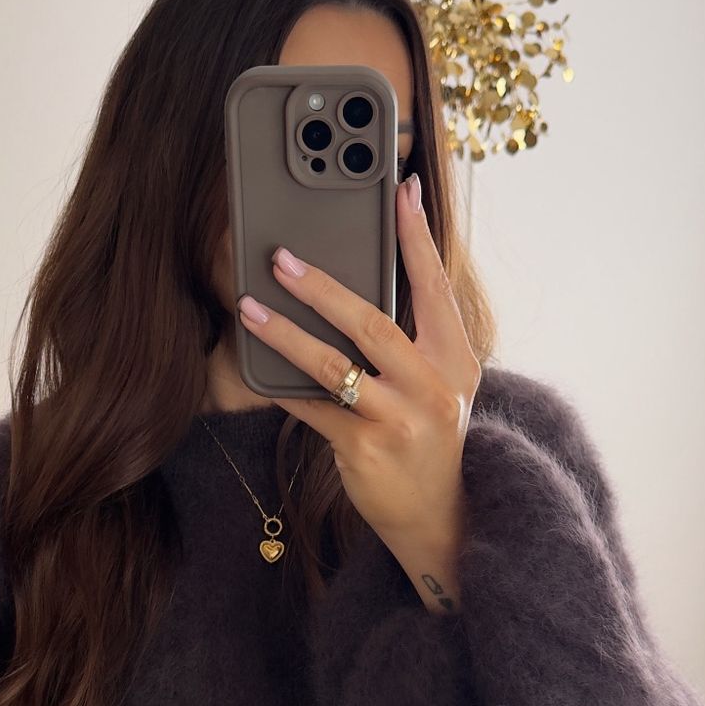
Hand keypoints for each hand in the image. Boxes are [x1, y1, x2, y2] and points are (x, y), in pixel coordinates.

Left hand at [235, 174, 481, 544]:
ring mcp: (400, 419)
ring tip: (249, 306)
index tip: (403, 189)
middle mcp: (433, 385)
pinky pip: (312, 408)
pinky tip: (255, 365)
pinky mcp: (367, 449)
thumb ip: (415, 339)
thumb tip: (362, 285)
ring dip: (285, 333)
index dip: (417, 236)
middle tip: (282, 259)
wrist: (440, 516)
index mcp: (455, 358)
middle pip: (372, 323)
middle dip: (322, 287)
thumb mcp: (440, 384)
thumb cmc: (430, 439)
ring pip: (333, 365)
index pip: (435, 285)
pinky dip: (281, 385)